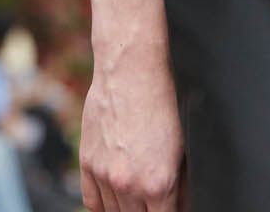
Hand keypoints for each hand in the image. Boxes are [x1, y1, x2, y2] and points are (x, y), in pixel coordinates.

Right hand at [80, 58, 190, 211]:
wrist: (131, 70)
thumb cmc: (162, 101)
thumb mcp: (182, 146)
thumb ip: (178, 186)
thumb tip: (179, 207)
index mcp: (160, 183)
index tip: (166, 208)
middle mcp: (131, 184)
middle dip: (147, 211)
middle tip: (152, 199)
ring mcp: (106, 175)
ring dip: (125, 209)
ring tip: (136, 194)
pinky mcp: (87, 163)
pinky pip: (92, 202)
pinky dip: (103, 205)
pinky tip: (114, 199)